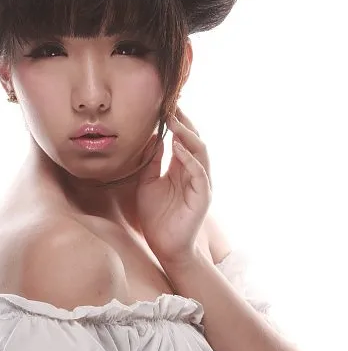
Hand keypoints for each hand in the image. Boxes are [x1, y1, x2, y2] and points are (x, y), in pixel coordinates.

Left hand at [135, 106, 212, 266]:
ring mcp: (201, 183)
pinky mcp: (202, 196)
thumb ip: (152, 161)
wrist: (165, 246)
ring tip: (174, 120)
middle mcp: (194, 172)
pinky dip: (189, 158)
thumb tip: (151, 138)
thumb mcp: (147, 183)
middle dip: (184, 122)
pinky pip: (198, 172)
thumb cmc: (156, 217)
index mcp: (182, 168)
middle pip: (194, 140)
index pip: (182, 139)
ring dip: (187, 135)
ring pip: (200, 152)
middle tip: (171, 104)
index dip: (176, 122)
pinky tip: (178, 147)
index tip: (165, 105)